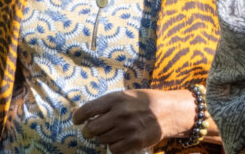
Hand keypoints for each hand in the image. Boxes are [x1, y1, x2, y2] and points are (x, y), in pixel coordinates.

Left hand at [73, 88, 204, 152]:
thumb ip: (105, 104)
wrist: (167, 111)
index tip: (77, 121)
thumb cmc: (142, 102)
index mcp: (116, 99)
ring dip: (105, 137)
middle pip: (91, 129)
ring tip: (116, 131)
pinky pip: (114, 149)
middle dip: (90, 131)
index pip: (88, 110)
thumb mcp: (125, 96)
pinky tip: (122, 138)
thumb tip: (79, 113)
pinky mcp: (134, 141)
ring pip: (102, 140)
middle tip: (95, 129)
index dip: (78, 117)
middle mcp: (120, 113)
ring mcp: (127, 128)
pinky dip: (115, 146)